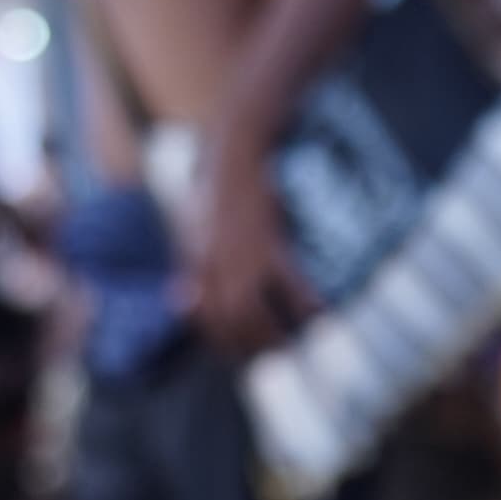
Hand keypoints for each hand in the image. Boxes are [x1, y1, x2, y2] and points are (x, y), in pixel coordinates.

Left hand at [190, 154, 315, 356]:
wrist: (233, 148)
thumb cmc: (216, 187)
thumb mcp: (193, 229)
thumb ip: (190, 267)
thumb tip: (181, 300)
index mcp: (194, 262)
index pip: (203, 318)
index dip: (221, 342)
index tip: (241, 350)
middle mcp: (212, 264)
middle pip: (227, 323)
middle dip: (249, 346)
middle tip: (271, 351)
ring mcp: (238, 255)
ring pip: (249, 314)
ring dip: (272, 336)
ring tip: (291, 341)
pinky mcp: (267, 242)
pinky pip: (288, 286)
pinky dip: (305, 304)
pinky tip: (319, 312)